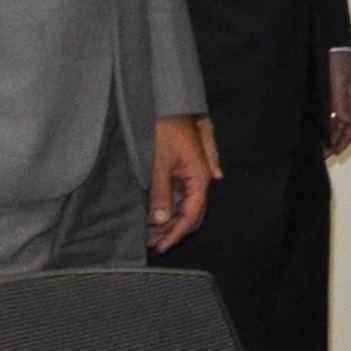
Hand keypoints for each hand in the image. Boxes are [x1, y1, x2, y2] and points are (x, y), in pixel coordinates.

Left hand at [148, 113, 219, 252]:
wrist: (168, 104)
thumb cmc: (165, 130)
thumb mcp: (158, 163)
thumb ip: (160, 192)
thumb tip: (159, 220)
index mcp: (199, 177)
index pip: (192, 213)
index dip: (177, 232)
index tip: (161, 246)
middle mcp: (200, 178)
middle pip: (192, 213)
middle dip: (173, 230)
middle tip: (152, 244)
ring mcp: (192, 174)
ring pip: (185, 206)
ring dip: (169, 220)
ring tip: (149, 233)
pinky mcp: (182, 170)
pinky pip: (178, 196)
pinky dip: (166, 208)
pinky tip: (153, 215)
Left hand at [324, 49, 350, 155]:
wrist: (328, 46)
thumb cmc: (336, 62)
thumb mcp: (338, 81)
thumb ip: (340, 100)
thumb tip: (343, 120)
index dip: (345, 139)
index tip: (335, 152)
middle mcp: (350, 101)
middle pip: (346, 127)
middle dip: (337, 142)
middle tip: (324, 155)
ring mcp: (341, 99)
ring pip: (338, 123)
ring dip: (331, 135)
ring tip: (320, 147)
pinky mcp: (331, 96)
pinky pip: (331, 116)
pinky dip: (326, 126)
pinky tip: (317, 131)